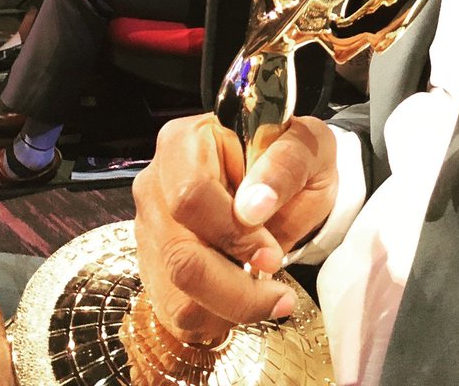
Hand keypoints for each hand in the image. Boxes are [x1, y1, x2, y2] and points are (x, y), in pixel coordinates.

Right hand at [133, 114, 337, 343]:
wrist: (284, 179)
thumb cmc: (293, 158)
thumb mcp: (306, 148)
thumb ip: (285, 167)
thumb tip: (252, 207)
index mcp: (187, 141)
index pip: (192, 195)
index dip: (232, 233)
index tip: (272, 255)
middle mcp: (157, 183)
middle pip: (179, 255)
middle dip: (233, 288)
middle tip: (278, 295)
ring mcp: (151, 226)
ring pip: (175, 293)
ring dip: (227, 309)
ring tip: (267, 298)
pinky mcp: (156, 262)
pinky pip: (174, 309)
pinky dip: (213, 317)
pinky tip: (244, 301)